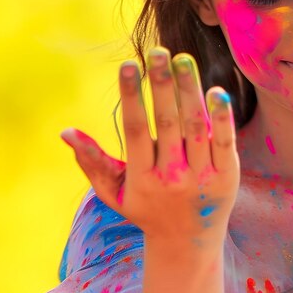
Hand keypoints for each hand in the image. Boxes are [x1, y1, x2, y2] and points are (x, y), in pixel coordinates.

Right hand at [61, 47, 239, 246]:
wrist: (187, 242)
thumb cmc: (147, 208)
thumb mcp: (115, 192)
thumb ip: (92, 163)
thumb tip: (66, 132)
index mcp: (141, 178)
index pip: (135, 130)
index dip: (131, 96)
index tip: (129, 65)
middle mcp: (171, 176)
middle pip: (167, 123)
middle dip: (162, 85)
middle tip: (159, 51)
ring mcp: (201, 176)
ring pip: (195, 127)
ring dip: (190, 90)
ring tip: (183, 59)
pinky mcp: (227, 175)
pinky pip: (225, 141)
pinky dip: (222, 117)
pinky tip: (218, 90)